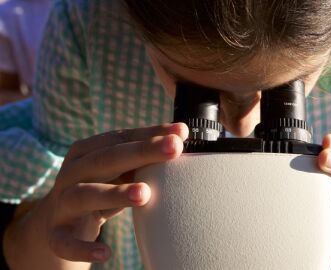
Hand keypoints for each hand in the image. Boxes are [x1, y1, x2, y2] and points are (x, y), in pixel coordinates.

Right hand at [4, 123, 187, 268]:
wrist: (53, 224)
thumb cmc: (98, 189)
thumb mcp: (116, 171)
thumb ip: (143, 156)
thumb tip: (180, 136)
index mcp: (86, 152)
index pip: (120, 138)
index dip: (150, 134)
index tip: (181, 133)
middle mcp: (71, 173)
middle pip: (106, 159)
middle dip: (142, 152)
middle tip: (174, 149)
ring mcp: (62, 203)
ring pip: (85, 195)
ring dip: (114, 193)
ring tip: (145, 194)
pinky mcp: (56, 234)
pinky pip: (66, 242)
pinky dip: (83, 248)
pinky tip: (105, 253)